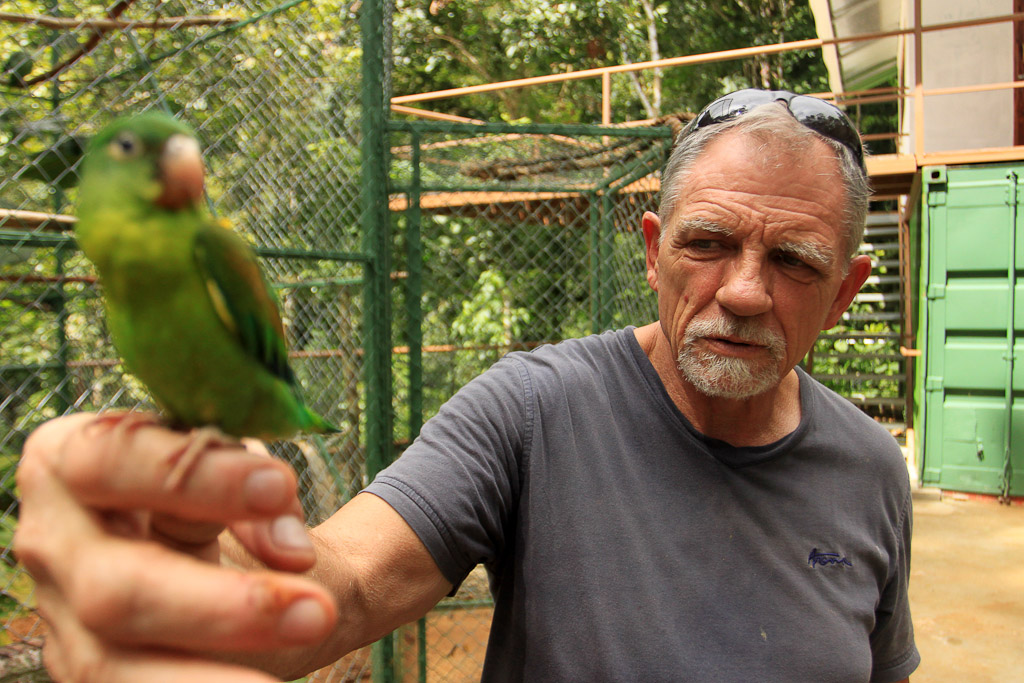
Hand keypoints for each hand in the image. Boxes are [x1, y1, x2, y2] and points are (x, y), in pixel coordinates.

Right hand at [14, 413, 337, 682]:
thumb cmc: (212, 482)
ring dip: (212, 675)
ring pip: (111, 662)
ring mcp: (59, 613)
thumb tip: (293, 554)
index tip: (281, 485)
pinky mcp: (82, 663)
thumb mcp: (229, 465)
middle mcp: (51, 539)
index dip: (195, 479)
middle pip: (113, 587)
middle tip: (316, 609)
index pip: (110, 463)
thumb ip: (256, 493)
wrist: (205, 538)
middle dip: (220, 605)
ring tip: (299, 651)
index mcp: (69, 458)